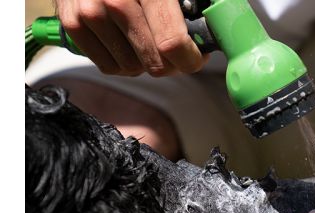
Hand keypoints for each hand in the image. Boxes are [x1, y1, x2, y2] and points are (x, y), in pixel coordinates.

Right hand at [56, 0, 206, 75]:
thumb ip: (191, 6)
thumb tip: (208, 34)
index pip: (172, 42)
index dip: (190, 59)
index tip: (197, 57)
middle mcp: (115, 1)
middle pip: (154, 62)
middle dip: (172, 64)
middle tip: (175, 52)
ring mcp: (90, 12)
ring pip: (132, 69)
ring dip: (145, 63)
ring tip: (147, 42)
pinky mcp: (72, 23)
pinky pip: (109, 66)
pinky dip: (122, 62)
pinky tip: (127, 43)